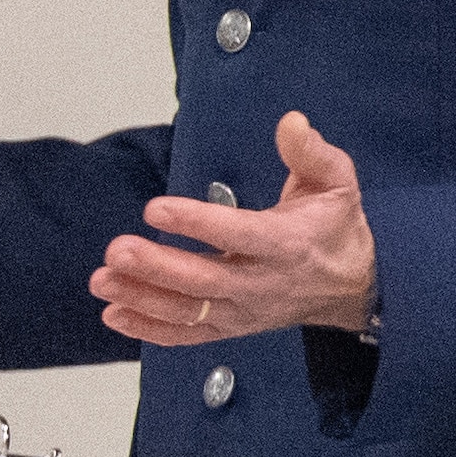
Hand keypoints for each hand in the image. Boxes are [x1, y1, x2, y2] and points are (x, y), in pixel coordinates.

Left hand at [89, 111, 375, 344]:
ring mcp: (244, 311)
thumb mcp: (336, 182)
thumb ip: (311, 152)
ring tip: (102, 280)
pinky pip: (188, 335)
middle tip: (117, 250)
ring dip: (142, 298)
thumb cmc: (335, 226)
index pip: (238, 235)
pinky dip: (150, 329)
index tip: (156, 209)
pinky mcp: (232, 326)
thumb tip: (291, 121)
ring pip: (189, 311)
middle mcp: (262, 284)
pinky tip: (114, 314)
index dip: (197, 223)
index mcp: (287, 244)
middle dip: (157, 267)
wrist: (353, 286)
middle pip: (205, 281)